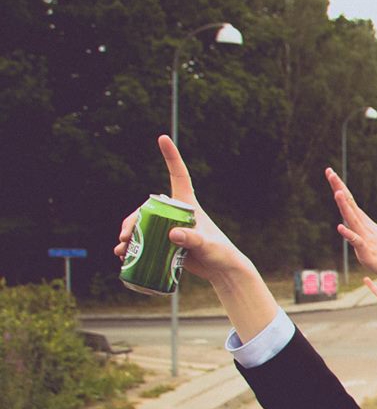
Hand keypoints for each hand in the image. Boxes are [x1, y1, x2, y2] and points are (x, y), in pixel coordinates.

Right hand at [114, 136, 250, 283]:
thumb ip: (192, 239)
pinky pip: (144, 240)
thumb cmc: (221, 254)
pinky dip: (132, 246)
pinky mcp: (166, 242)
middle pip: (148, 207)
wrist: (222, 271)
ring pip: (142, 224)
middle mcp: (176, 212)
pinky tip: (122, 255)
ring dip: (129, 234)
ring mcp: (169, 227)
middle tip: (126, 236)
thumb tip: (172, 234)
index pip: (178, 175)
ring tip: (121, 249)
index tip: (163, 137)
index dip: (171, 157)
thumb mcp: (207, 246)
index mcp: (188, 204)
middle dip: (133, 220)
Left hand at [328, 168, 376, 285]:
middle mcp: (365, 227)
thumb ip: (356, 234)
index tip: (331, 172)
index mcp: (364, 224)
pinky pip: (357, 242)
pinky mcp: (368, 252)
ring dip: (345, 206)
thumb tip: (346, 227)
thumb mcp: (370, 242)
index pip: (349, 202)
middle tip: (330, 171)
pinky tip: (340, 227)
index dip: (339, 188)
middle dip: (339, 188)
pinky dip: (349, 234)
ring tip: (337, 192)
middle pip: (349, 205)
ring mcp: (367, 239)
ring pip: (353, 220)